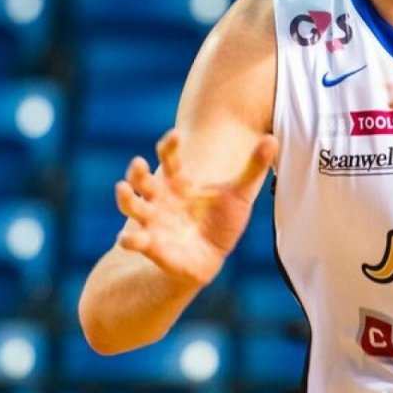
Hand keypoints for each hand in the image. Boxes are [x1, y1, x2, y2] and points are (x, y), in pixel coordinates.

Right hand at [114, 129, 277, 286]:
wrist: (211, 257)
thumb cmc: (220, 220)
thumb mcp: (240, 194)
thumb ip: (253, 167)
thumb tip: (272, 139)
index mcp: (179, 181)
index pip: (168, 156)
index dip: (168, 145)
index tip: (176, 135)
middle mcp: (161, 197)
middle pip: (141, 178)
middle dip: (136, 170)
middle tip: (138, 162)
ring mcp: (153, 220)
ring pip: (131, 205)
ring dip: (125, 198)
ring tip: (121, 188)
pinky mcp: (152, 245)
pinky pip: (136, 241)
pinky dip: (130, 240)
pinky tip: (128, 239)